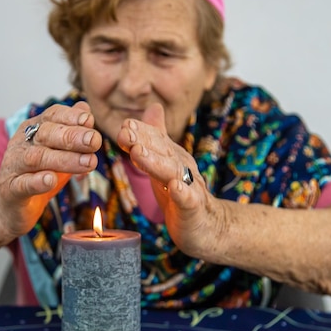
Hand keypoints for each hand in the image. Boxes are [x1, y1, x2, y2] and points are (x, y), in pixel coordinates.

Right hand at [0, 101, 101, 240]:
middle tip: (94, 141)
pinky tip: (50, 180)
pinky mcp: (11, 190)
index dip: (70, 117)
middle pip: (46, 134)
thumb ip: (70, 130)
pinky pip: (23, 184)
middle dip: (72, 136)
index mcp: (34, 130)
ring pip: (37, 158)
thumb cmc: (37, 173)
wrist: (11, 204)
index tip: (89, 121)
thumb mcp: (57, 150)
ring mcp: (14, 166)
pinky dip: (37, 182)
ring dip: (64, 159)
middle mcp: (22, 144)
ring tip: (88, 163)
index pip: (51, 116)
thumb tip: (85, 108)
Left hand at [117, 103, 219, 257]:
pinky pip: (188, 200)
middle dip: (143, 141)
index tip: (124, 124)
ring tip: (138, 154)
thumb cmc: (181, 192)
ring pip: (172, 172)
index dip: (140, 132)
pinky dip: (182, 193)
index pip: (156, 140)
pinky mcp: (193, 208)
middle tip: (125, 133)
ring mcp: (189, 187)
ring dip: (155, 162)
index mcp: (172, 157)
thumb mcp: (166, 162)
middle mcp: (182, 167)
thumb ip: (158, 136)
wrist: (206, 224)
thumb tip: (153, 106)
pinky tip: (175, 188)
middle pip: (162, 152)